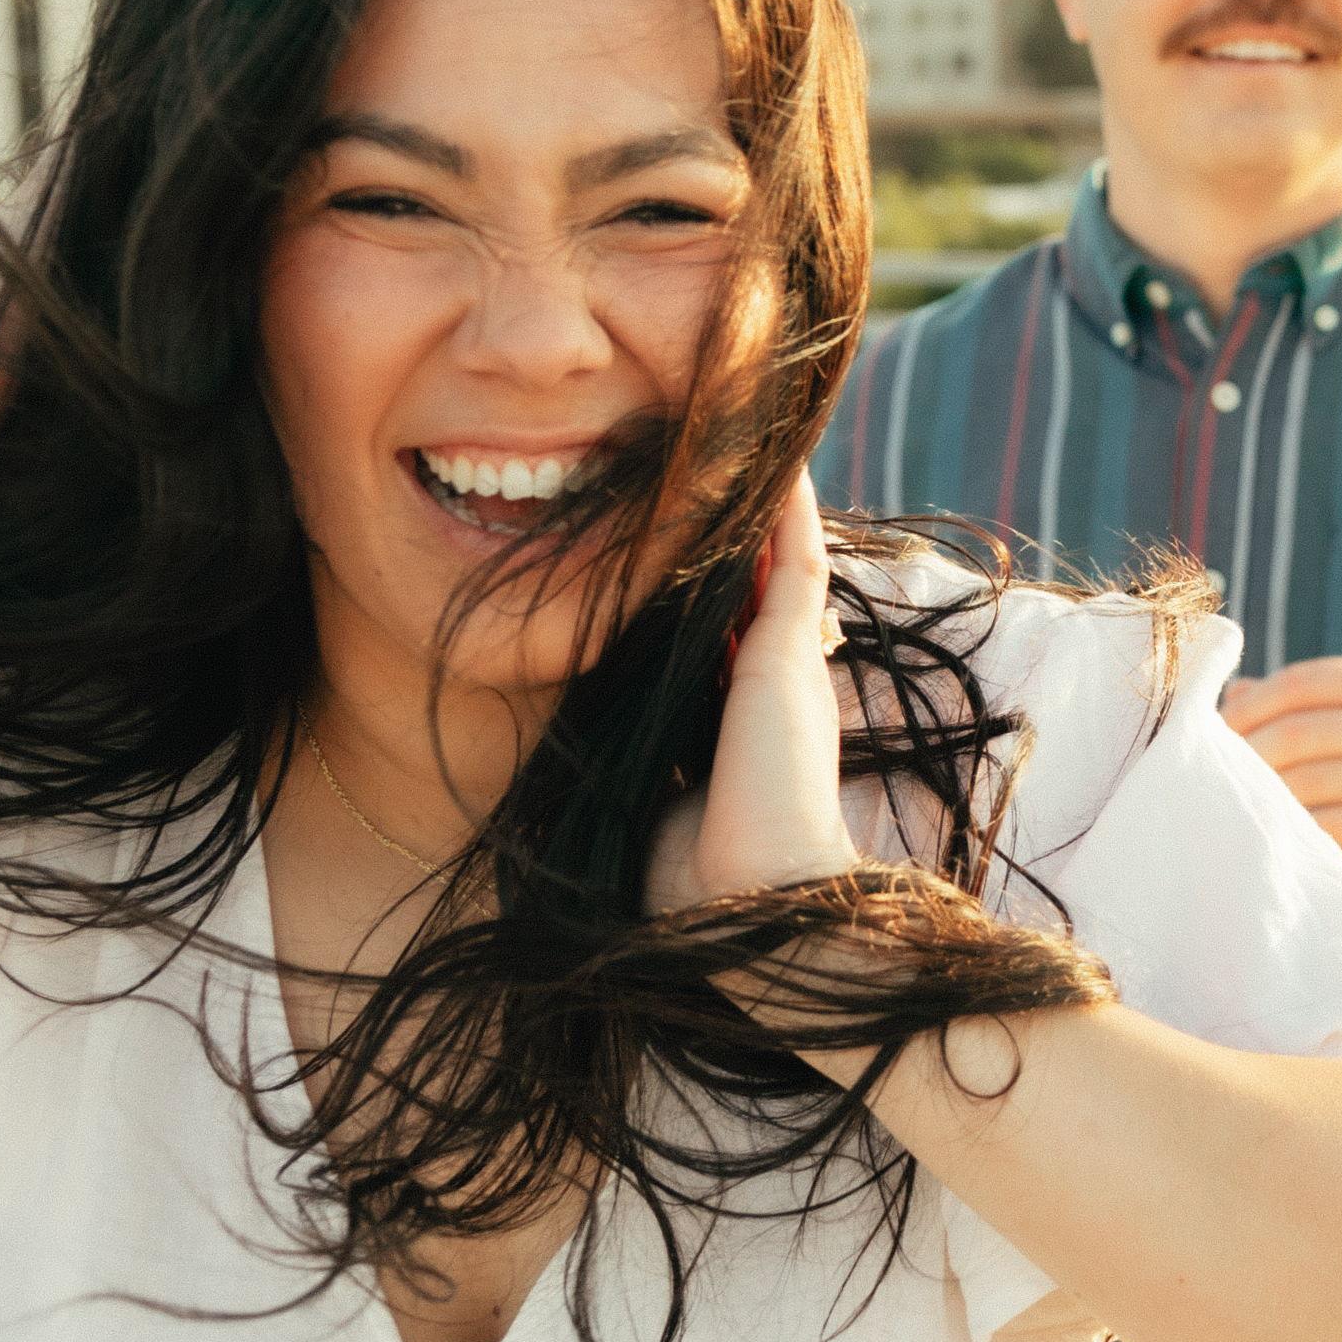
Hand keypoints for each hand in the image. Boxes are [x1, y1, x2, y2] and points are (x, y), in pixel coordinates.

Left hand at [659, 470, 867, 915]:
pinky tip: (775, 453)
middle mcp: (765, 684)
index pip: (713, 633)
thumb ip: (615, 763)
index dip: (693, 587)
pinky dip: (788, 503)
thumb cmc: (684, 879)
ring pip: (776, 558)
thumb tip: (542, 771)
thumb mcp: (633, 802)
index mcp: (730, 719)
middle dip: (727, 532)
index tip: (662, 540)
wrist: (745, 907)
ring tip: (743, 434)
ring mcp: (789, 663)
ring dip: (760, 502)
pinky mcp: (798, 650)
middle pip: (748, 585)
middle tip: (702, 465)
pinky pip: (796, 553)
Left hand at [1218, 650, 1341, 874]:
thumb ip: (1304, 695)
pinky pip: (1329, 827)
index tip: (1215, 727)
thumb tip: (1231, 697)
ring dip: (1263, 792)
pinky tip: (1271, 824)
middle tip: (1214, 768)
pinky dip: (1293, 826)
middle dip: (1248, 752)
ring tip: (1235, 795)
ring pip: (1309, 784)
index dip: (1250, 705)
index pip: (1301, 684)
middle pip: (1299, 734)